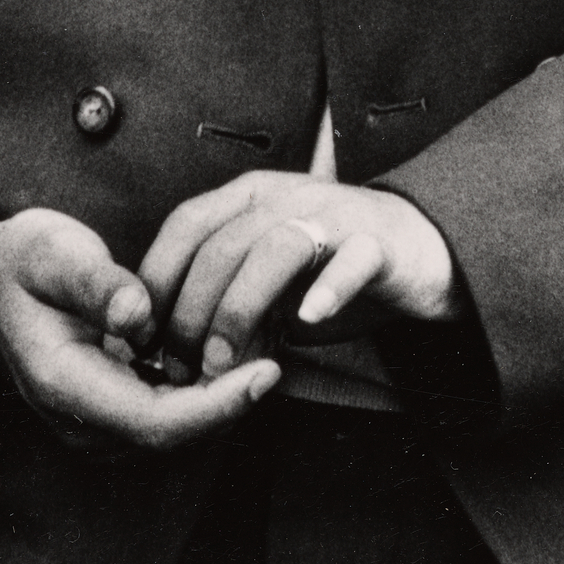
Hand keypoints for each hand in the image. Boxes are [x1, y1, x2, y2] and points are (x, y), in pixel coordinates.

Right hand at [0, 209, 276, 452]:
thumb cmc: (21, 263)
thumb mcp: (50, 252)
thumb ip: (94, 282)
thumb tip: (138, 313)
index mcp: (65, 385)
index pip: (154, 422)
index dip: (216, 405)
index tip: (267, 372)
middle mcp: (80, 420)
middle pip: (173, 435)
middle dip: (232, 400)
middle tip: (282, 345)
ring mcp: (94, 421)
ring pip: (174, 429)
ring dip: (222, 396)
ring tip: (267, 341)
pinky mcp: (109, 410)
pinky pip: (166, 413)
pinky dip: (203, 388)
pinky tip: (233, 344)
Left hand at [139, 173, 459, 380]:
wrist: (424, 247)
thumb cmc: (332, 267)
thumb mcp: (268, 283)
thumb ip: (223, 304)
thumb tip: (169, 359)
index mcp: (255, 196)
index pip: (188, 223)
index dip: (155, 280)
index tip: (138, 337)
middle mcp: (291, 196)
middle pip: (224, 243)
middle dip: (191, 311)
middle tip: (180, 367)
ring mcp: (338, 216)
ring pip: (277, 247)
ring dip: (241, 307)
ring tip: (225, 360)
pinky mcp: (381, 243)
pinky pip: (352, 259)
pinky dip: (327, 288)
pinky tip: (307, 319)